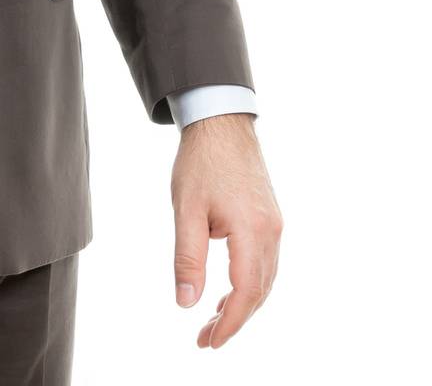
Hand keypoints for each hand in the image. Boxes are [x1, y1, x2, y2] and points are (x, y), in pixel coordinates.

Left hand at [171, 112, 281, 348]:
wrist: (221, 121)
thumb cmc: (201, 162)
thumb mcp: (186, 210)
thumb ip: (188, 258)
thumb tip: (186, 303)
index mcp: (253, 230)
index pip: (245, 292)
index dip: (229, 323)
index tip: (209, 342)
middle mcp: (272, 231)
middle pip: (259, 291)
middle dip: (234, 319)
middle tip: (206, 338)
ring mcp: (275, 223)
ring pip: (265, 278)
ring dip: (243, 303)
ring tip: (214, 319)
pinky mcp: (271, 216)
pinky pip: (265, 261)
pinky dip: (250, 282)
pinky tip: (228, 288)